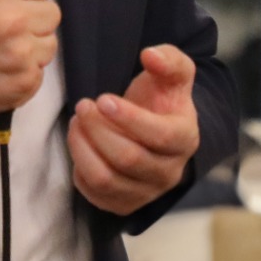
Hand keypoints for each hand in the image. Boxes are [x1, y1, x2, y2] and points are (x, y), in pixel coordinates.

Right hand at [0, 0, 63, 120]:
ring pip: (50, 42)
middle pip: (53, 11)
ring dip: (32, 43)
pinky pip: (41, 69)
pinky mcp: (24, 82)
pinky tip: (2, 65)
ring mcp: (21, 54)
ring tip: (5, 46)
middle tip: (10, 21)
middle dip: (34, 14)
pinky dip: (25, 68)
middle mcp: (13, 19)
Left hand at [68, 44, 199, 214]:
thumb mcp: (172, 73)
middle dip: (98, 130)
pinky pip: (96, 195)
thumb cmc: (161, 99)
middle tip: (82, 106)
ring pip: (107, 179)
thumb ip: (168, 60)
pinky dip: (80, 170)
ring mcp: (147, 192)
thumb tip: (150, 55)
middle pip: (128, 158)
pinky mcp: (124, 204)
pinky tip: (80, 144)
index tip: (102, 99)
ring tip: (76, 123)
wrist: (154, 127)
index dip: (128, 118)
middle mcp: (170, 172)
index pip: (159, 135)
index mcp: (185, 138)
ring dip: (83, 149)